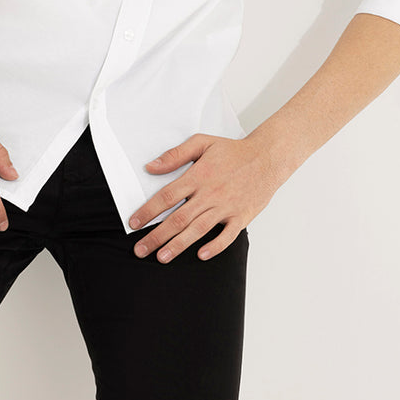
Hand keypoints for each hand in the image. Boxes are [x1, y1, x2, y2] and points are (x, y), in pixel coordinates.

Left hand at [127, 133, 277, 262]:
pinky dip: (215, 246)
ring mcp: (226, 207)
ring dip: (178, 245)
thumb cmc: (232, 151)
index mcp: (198, 176)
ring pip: (198, 229)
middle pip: (178, 218)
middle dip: (156, 236)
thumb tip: (151, 166)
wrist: (266, 157)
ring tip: (161, 257)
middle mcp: (210, 193)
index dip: (148, 211)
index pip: (167, 196)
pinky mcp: (241, 216)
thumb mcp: (202, 142)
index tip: (133, 223)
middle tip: (140, 250)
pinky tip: (201, 255)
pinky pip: (227, 236)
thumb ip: (175, 154)